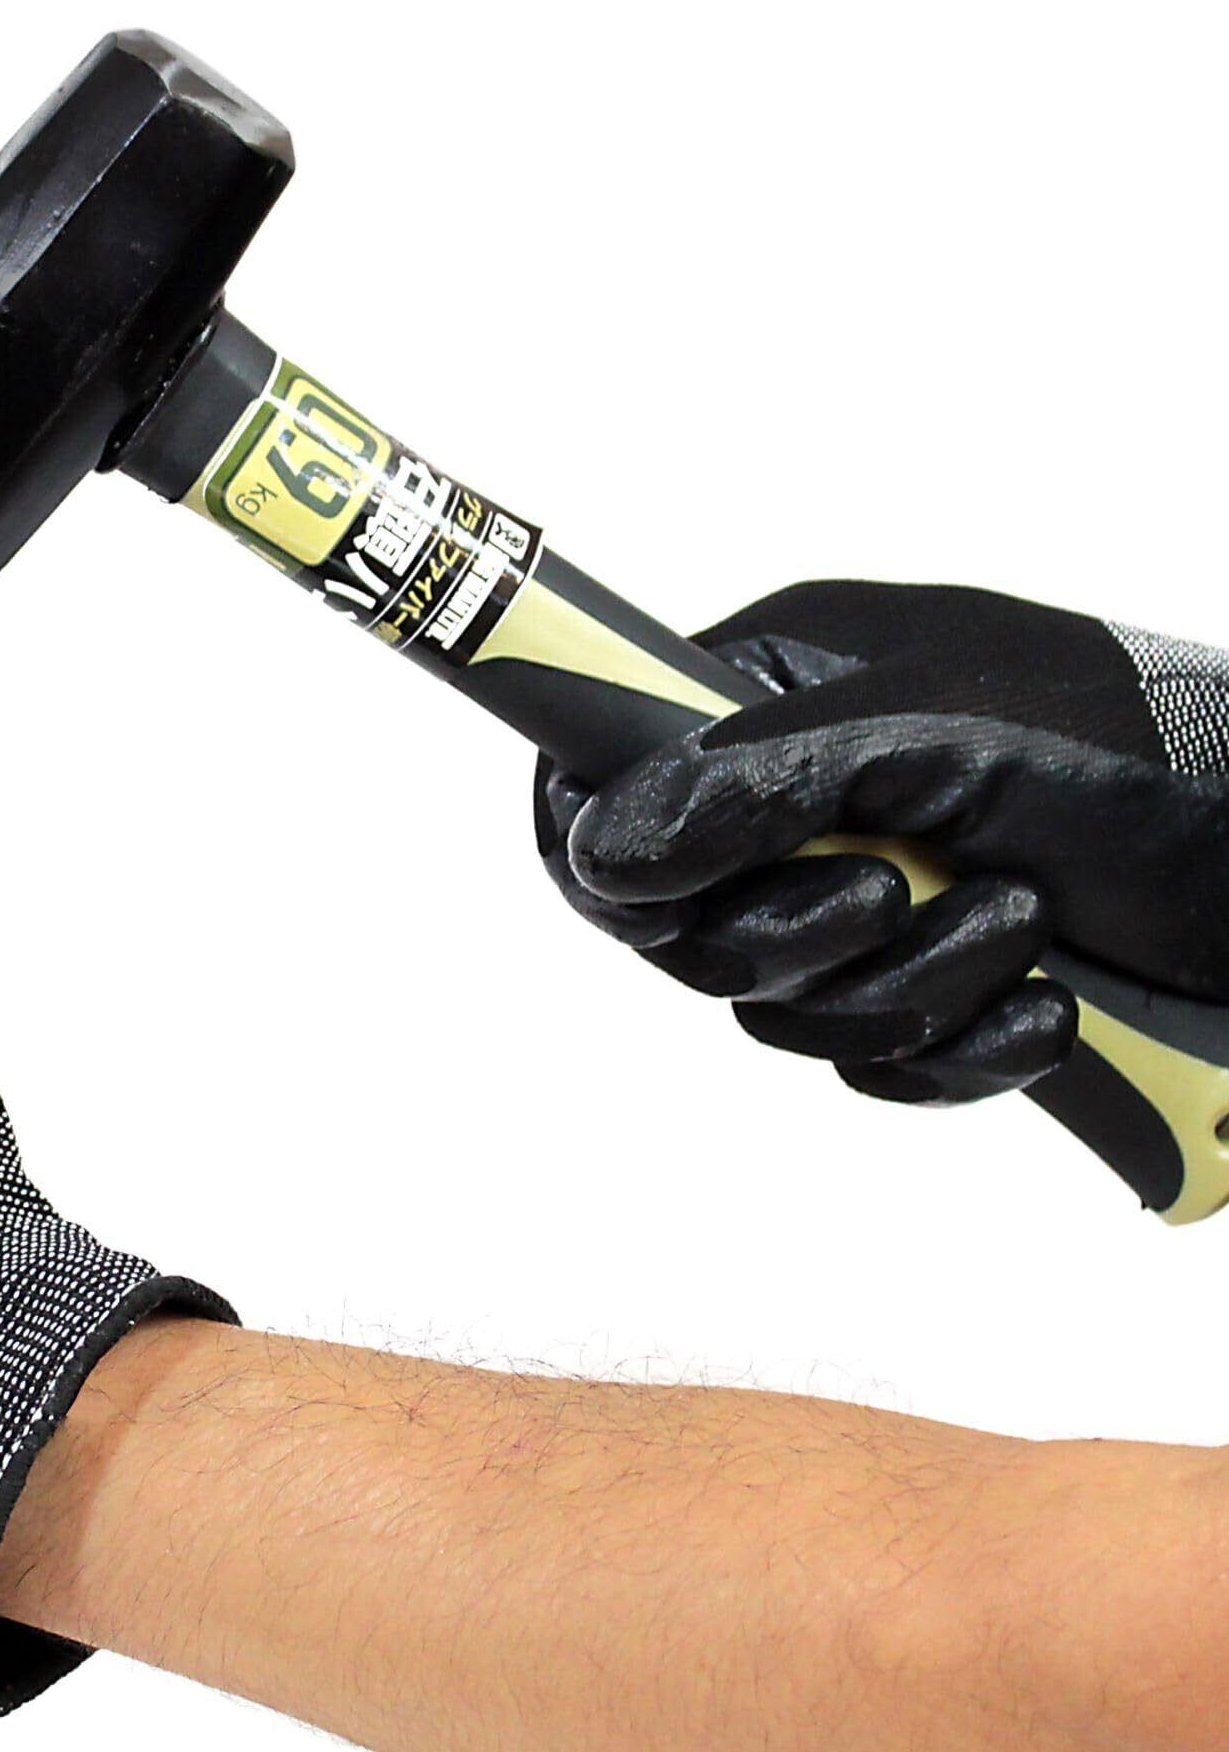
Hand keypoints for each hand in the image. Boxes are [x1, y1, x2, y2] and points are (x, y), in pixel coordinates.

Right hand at [535, 581, 1228, 1102]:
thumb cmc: (1150, 755)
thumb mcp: (939, 736)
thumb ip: (758, 783)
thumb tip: (602, 847)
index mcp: (779, 692)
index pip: (608, 774)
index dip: (615, 853)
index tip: (669, 895)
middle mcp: (799, 796)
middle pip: (682, 920)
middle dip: (799, 935)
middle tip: (891, 895)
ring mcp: (854, 894)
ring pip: (774, 1005)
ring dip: (901, 990)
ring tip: (1017, 925)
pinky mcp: (912, 985)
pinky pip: (862, 1059)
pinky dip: (950, 1048)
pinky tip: (1036, 1005)